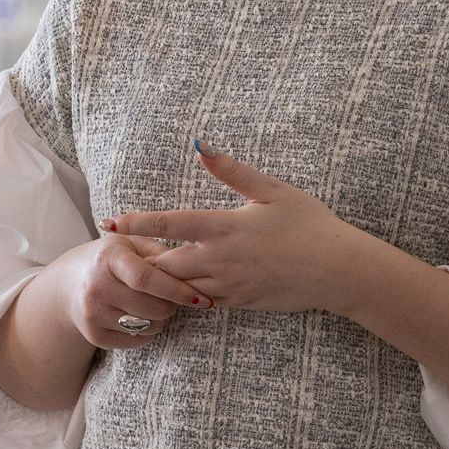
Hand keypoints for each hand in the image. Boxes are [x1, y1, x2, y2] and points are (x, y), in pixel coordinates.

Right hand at [50, 234, 214, 351]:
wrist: (70, 284)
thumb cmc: (111, 259)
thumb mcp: (131, 244)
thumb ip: (159, 252)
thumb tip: (192, 268)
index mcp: (108, 259)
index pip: (147, 279)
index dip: (177, 290)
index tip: (202, 299)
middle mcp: (96, 287)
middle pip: (152, 308)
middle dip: (172, 305)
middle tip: (173, 297)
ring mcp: (93, 314)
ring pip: (148, 327)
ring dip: (160, 319)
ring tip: (153, 304)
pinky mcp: (94, 335)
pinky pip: (136, 340)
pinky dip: (146, 331)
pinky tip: (139, 316)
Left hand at [98, 138, 364, 313]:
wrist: (339, 270)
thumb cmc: (310, 224)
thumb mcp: (273, 190)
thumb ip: (233, 171)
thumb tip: (201, 145)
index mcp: (225, 227)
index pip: (169, 224)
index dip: (136, 223)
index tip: (109, 222)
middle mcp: (221, 259)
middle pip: (165, 264)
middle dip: (139, 260)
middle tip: (115, 255)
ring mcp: (230, 285)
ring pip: (180, 288)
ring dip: (157, 282)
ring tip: (135, 274)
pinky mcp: (240, 303)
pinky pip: (203, 303)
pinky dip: (184, 297)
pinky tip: (174, 292)